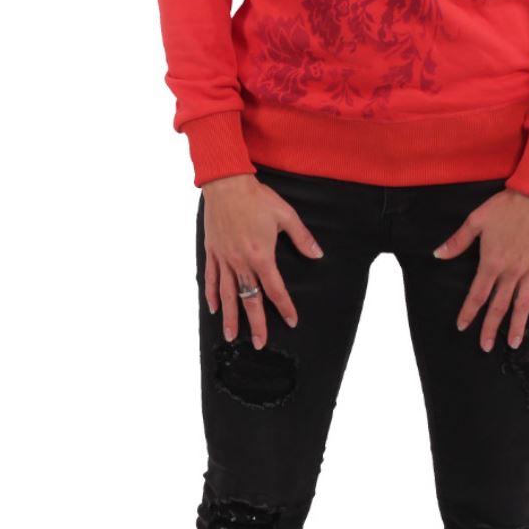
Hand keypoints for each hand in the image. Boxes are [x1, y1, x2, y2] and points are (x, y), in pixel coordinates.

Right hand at [201, 174, 323, 347]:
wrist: (226, 184)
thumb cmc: (257, 199)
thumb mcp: (286, 215)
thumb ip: (302, 238)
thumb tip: (318, 255)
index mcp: (261, 256)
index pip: (275, 289)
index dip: (284, 307)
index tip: (291, 321)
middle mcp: (241, 262)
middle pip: (250, 299)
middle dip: (256, 324)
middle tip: (259, 344)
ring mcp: (224, 258)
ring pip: (227, 294)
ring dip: (230, 317)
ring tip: (231, 337)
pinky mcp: (212, 252)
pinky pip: (211, 278)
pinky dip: (212, 295)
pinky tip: (214, 309)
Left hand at [432, 188, 528, 352]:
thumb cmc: (505, 206)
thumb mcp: (476, 220)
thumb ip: (457, 241)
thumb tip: (437, 255)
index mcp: (492, 262)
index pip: (478, 295)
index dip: (469, 312)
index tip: (463, 327)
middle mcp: (512, 271)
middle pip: (499, 306)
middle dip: (491, 328)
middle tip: (485, 347)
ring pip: (523, 304)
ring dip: (517, 325)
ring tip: (513, 344)